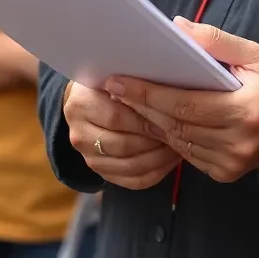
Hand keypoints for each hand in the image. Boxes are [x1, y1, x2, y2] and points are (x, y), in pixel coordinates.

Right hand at [64, 81, 179, 190]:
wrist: (87, 103)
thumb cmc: (108, 83)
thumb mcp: (114, 75)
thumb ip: (131, 85)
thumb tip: (160, 94)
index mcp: (80, 105)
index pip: (116, 117)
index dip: (144, 119)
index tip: (168, 115)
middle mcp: (79, 135)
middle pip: (123, 145)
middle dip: (154, 140)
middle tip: (178, 131)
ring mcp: (89, 158)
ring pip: (130, 167)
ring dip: (159, 158)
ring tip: (179, 144)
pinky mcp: (103, 174)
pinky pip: (134, 181)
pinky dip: (157, 172)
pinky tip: (171, 159)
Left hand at [107, 19, 258, 183]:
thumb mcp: (254, 53)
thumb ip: (216, 41)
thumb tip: (177, 27)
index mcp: (246, 111)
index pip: (185, 104)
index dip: (149, 93)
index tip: (120, 80)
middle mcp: (238, 142)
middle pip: (175, 125)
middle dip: (141, 105)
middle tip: (113, 88)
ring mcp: (231, 163)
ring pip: (177, 142)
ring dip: (150, 122)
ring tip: (127, 101)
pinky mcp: (226, 173)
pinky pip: (187, 155)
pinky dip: (169, 137)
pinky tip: (153, 120)